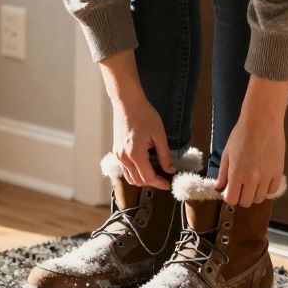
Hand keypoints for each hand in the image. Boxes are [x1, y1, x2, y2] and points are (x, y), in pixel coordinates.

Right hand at [99, 51, 175, 188]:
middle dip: (152, 183)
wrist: (127, 103)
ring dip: (142, 179)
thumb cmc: (144, 115)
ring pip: (130, 177)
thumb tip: (170, 169)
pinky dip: (135, 172)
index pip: (148, 178)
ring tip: (155, 173)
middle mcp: (124, 157)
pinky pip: (125, 169)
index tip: (168, 183)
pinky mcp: (116, 152)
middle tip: (164, 178)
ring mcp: (118, 155)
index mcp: (135, 154)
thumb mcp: (159, 135)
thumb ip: (165, 155)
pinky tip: (145, 165)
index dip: (160, 183)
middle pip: (138, 181)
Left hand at [216, 77, 287, 204]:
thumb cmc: (241, 135)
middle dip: (241, 197)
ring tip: (252, 184)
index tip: (229, 191)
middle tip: (240, 187)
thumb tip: (219, 188)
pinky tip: (262, 181)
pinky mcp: (278, 172)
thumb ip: (222, 174)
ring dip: (254, 194)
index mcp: (236, 174)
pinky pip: (272, 190)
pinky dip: (266, 189)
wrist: (262, 121)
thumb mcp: (226, 153)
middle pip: (246, 202)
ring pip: (260, 199)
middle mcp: (252, 179)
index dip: (229, 197)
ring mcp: (267, 176)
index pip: (231, 200)